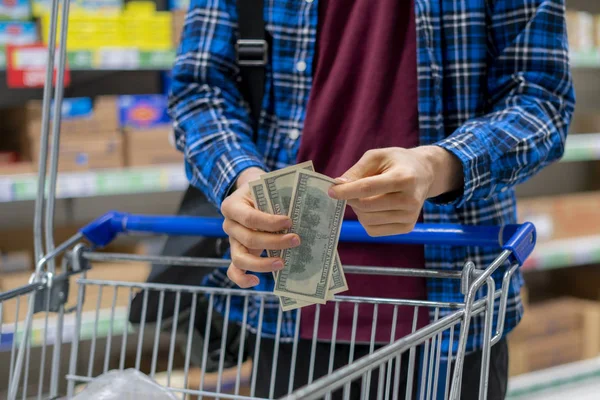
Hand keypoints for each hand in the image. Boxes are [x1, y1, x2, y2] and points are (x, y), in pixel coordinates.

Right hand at [221, 168, 300, 287]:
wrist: (251, 193)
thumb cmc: (262, 190)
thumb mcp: (268, 185)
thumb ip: (281, 192)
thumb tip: (319, 193)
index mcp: (232, 206)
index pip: (250, 218)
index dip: (269, 223)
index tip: (289, 222)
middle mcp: (229, 225)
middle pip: (249, 239)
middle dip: (274, 242)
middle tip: (296, 240)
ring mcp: (232, 241)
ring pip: (240, 259)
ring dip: (262, 264)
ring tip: (282, 263)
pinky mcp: (237, 253)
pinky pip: (234, 271)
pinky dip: (243, 279)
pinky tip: (257, 281)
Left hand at [329, 147, 462, 235]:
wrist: (424, 174)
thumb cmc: (397, 162)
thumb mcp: (377, 156)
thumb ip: (357, 170)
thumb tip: (338, 185)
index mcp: (404, 178)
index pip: (368, 188)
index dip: (346, 191)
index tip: (331, 191)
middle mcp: (410, 200)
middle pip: (366, 206)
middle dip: (351, 199)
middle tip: (349, 191)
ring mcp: (410, 216)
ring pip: (368, 220)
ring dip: (358, 210)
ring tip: (365, 197)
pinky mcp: (407, 227)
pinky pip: (374, 230)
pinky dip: (366, 220)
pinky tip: (373, 208)